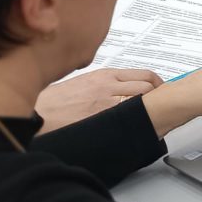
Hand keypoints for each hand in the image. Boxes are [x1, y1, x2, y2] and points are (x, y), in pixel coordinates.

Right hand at [35, 68, 163, 131]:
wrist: (38, 113)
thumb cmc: (56, 100)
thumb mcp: (84, 82)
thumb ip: (106, 83)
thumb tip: (127, 88)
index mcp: (105, 75)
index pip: (144, 75)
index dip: (158, 84)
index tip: (162, 91)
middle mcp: (109, 86)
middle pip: (148, 87)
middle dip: (158, 96)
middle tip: (161, 105)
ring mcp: (106, 103)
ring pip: (141, 102)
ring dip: (150, 108)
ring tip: (153, 116)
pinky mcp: (102, 119)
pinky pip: (128, 118)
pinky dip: (138, 121)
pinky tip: (140, 126)